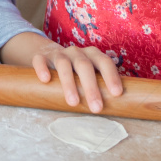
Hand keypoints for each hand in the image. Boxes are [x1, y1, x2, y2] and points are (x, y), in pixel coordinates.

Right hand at [0, 32, 123, 112]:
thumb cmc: (76, 72)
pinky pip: (40, 60)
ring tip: (73, 103)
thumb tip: (120, 107)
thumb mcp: (90, 74)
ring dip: (69, 83)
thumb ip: (101, 86)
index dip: (111, 76)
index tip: (116, 94)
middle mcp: (76, 52)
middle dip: (91, 87)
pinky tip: (45, 80)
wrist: (48, 55)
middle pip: (85, 66)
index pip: (104, 62)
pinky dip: (42, 68)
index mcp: (92, 55)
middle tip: (96, 108)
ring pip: (63, 64)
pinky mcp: (41, 56)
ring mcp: (58, 54)